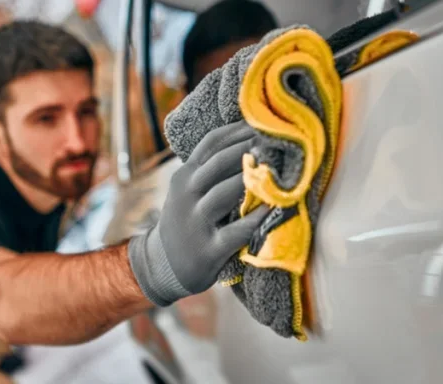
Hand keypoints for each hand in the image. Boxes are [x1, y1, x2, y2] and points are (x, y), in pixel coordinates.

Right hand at [128, 121, 267, 305]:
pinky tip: (274, 209)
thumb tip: (251, 140)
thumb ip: (210, 169)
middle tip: (279, 140)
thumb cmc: (187, 220)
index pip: (211, 143)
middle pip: (219, 163)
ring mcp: (196, 221)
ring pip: (224, 192)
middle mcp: (187, 194)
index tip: (265, 122)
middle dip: (250, 149)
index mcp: (185, 176)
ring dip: (252, 179)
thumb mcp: (188, 190)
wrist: (164, 264)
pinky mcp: (209, 249)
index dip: (239, 130)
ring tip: (279, 168)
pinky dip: (256, 220)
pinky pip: (236, 231)